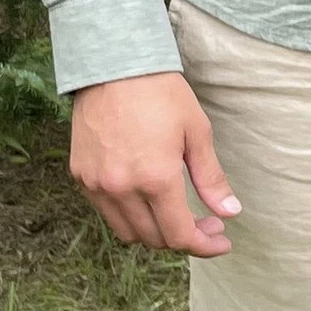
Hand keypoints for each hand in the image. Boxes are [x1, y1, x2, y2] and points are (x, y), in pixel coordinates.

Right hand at [70, 70, 240, 254]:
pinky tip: (146, 197)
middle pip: (154, 239)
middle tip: (207, 222)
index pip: (180, 236)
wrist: (112, 65)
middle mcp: (121, 188)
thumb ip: (211, 179)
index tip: (221, 240)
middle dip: (184, 238)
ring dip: (155, 232)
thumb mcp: (196, 132)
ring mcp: (96, 184)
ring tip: (175, 213)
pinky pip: (106, 211)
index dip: (204, 245)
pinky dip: (128, 215)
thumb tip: (230, 213)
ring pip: (127, 232)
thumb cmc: (160, 92)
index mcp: (155, 179)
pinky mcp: (80, 175)